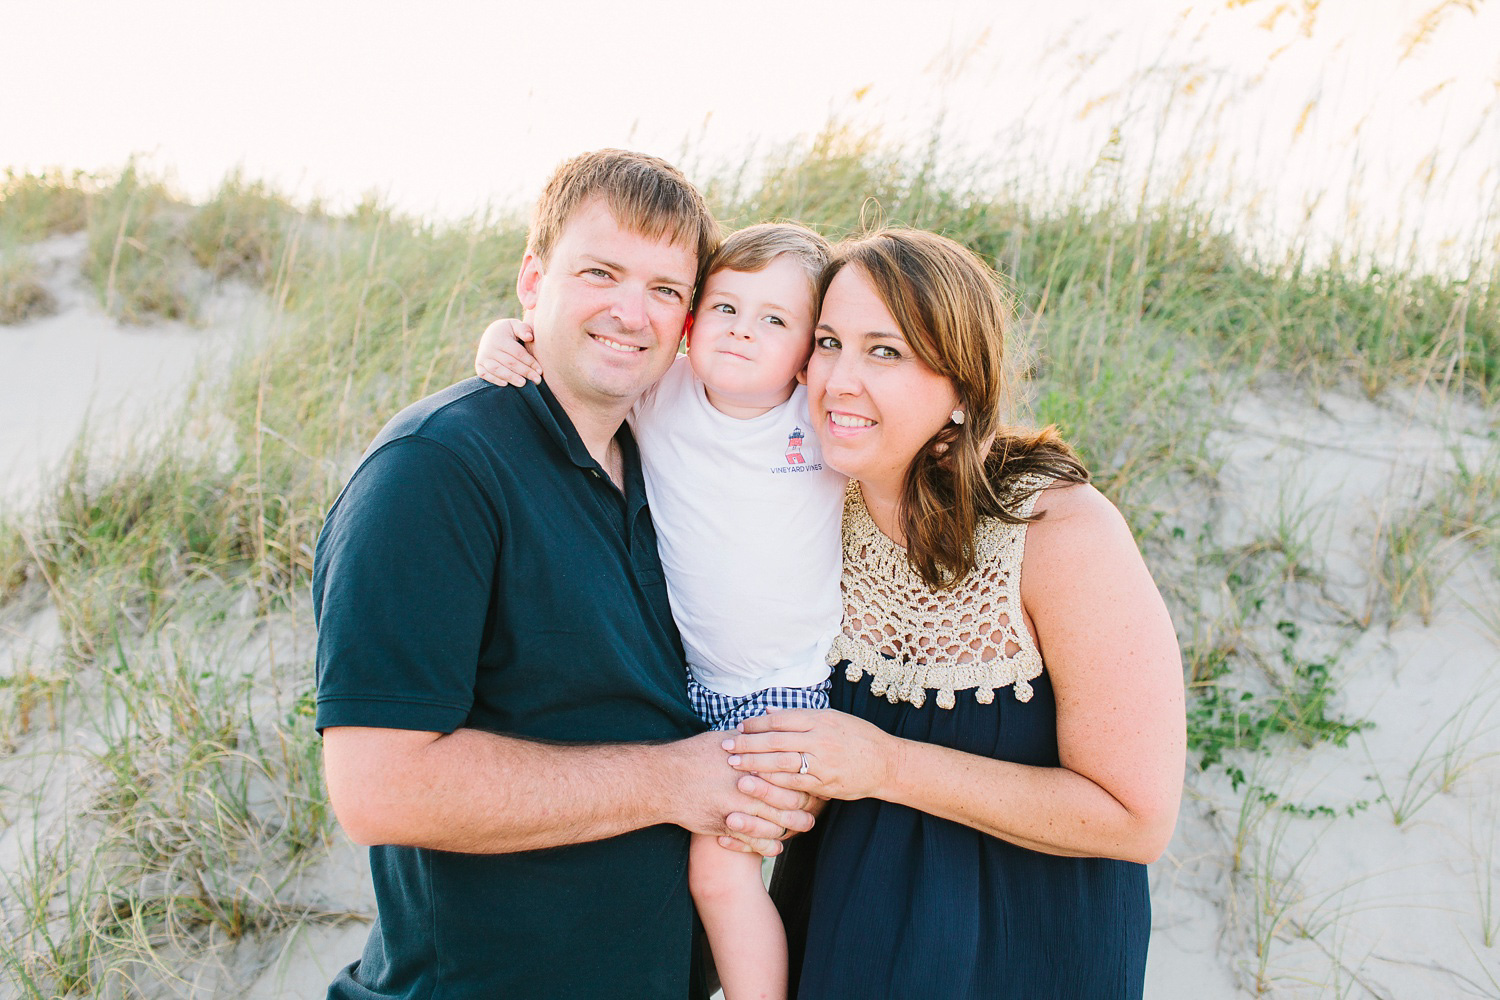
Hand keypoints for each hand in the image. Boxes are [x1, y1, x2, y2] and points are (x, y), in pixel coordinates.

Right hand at [475, 318, 541, 386]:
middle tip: (537, 380)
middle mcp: (490, 348)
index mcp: (500, 338)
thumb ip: (523, 329)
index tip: (540, 370)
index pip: (517, 353)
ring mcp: (483, 357)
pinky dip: (494, 380)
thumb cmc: (508, 331)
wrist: (491, 334)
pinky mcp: (479, 366)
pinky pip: (485, 375)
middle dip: (525, 372)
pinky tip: (506, 384)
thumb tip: (530, 337)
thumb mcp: (515, 326)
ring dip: (511, 377)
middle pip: (509, 363)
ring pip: (497, 370)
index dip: (530, 362)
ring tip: (523, 384)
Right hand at [668, 731, 815, 857]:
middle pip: (787, 800)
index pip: (787, 772)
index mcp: (750, 762)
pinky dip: (768, 845)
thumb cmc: (694, 755)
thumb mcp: (723, 739)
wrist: (663, 779)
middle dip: (805, 807)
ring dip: (792, 827)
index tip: (813, 781)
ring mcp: (736, 807)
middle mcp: (746, 785)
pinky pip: (753, 841)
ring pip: (775, 822)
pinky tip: (777, 845)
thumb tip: (767, 725)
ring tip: (803, 827)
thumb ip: (749, 738)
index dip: (803, 779)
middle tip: (816, 811)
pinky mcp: (725, 826)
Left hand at [722, 708, 897, 801]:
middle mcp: (820, 738)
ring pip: (781, 762)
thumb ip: (799, 716)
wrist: (886, 763)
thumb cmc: (858, 737)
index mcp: (821, 719)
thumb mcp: (832, 718)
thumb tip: (768, 712)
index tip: (739, 726)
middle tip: (726, 746)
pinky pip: (793, 783)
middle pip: (775, 740)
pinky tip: (756, 781)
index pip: (780, 719)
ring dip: (754, 763)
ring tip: (734, 764)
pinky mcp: (824, 783)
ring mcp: (822, 762)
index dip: (756, 723)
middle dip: (747, 743)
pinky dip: (772, 782)